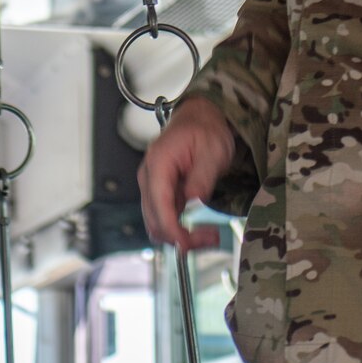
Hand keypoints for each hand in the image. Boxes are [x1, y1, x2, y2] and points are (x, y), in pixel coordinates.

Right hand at [137, 97, 237, 251]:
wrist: (200, 118)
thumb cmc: (205, 130)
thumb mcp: (212, 151)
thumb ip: (202, 178)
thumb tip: (193, 204)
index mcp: (159, 163)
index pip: (158, 204)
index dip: (171, 229)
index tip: (188, 244)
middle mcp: (149, 176)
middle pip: (154, 219)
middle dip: (179, 237)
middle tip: (210, 239)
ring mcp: (152, 186)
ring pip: (158, 223)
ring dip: (180, 235)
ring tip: (209, 235)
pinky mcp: (160, 192)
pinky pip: (165, 217)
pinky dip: (180, 228)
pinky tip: (200, 228)